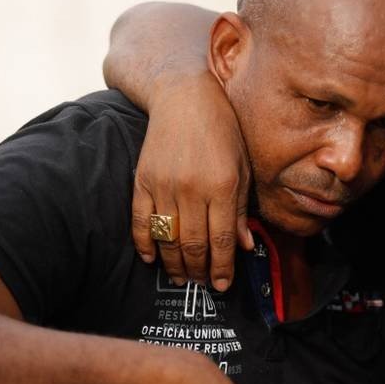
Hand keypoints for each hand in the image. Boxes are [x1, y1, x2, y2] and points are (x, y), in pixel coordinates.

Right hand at [132, 72, 253, 290]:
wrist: (185, 98)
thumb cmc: (223, 132)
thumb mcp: (242, 168)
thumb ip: (240, 209)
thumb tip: (244, 247)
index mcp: (222, 186)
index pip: (221, 240)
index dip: (221, 267)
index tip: (222, 285)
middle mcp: (192, 189)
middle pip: (193, 244)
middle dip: (199, 270)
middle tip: (201, 285)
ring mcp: (164, 185)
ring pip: (167, 238)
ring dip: (174, 264)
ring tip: (181, 278)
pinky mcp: (142, 180)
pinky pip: (140, 221)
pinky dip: (144, 243)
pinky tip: (151, 259)